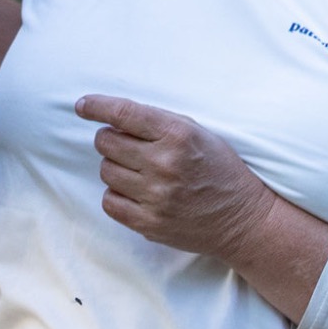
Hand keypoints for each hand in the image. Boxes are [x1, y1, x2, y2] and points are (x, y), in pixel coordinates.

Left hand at [76, 93, 276, 259]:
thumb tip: (111, 116)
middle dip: (112, 140)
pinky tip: (135, 192)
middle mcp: (164, 163)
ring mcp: (156, 195)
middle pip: (106, 142)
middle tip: (129, 146)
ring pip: (105, 170)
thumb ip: (158, 123)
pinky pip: (109, 201)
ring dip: (116, 167)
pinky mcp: (150, 222)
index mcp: (177, 135)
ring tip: (139, 171)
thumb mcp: (198, 133)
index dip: (96, 106)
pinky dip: (116, 194)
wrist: (244, 220)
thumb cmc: (219, 169)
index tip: (82, 106)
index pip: (122, 113)